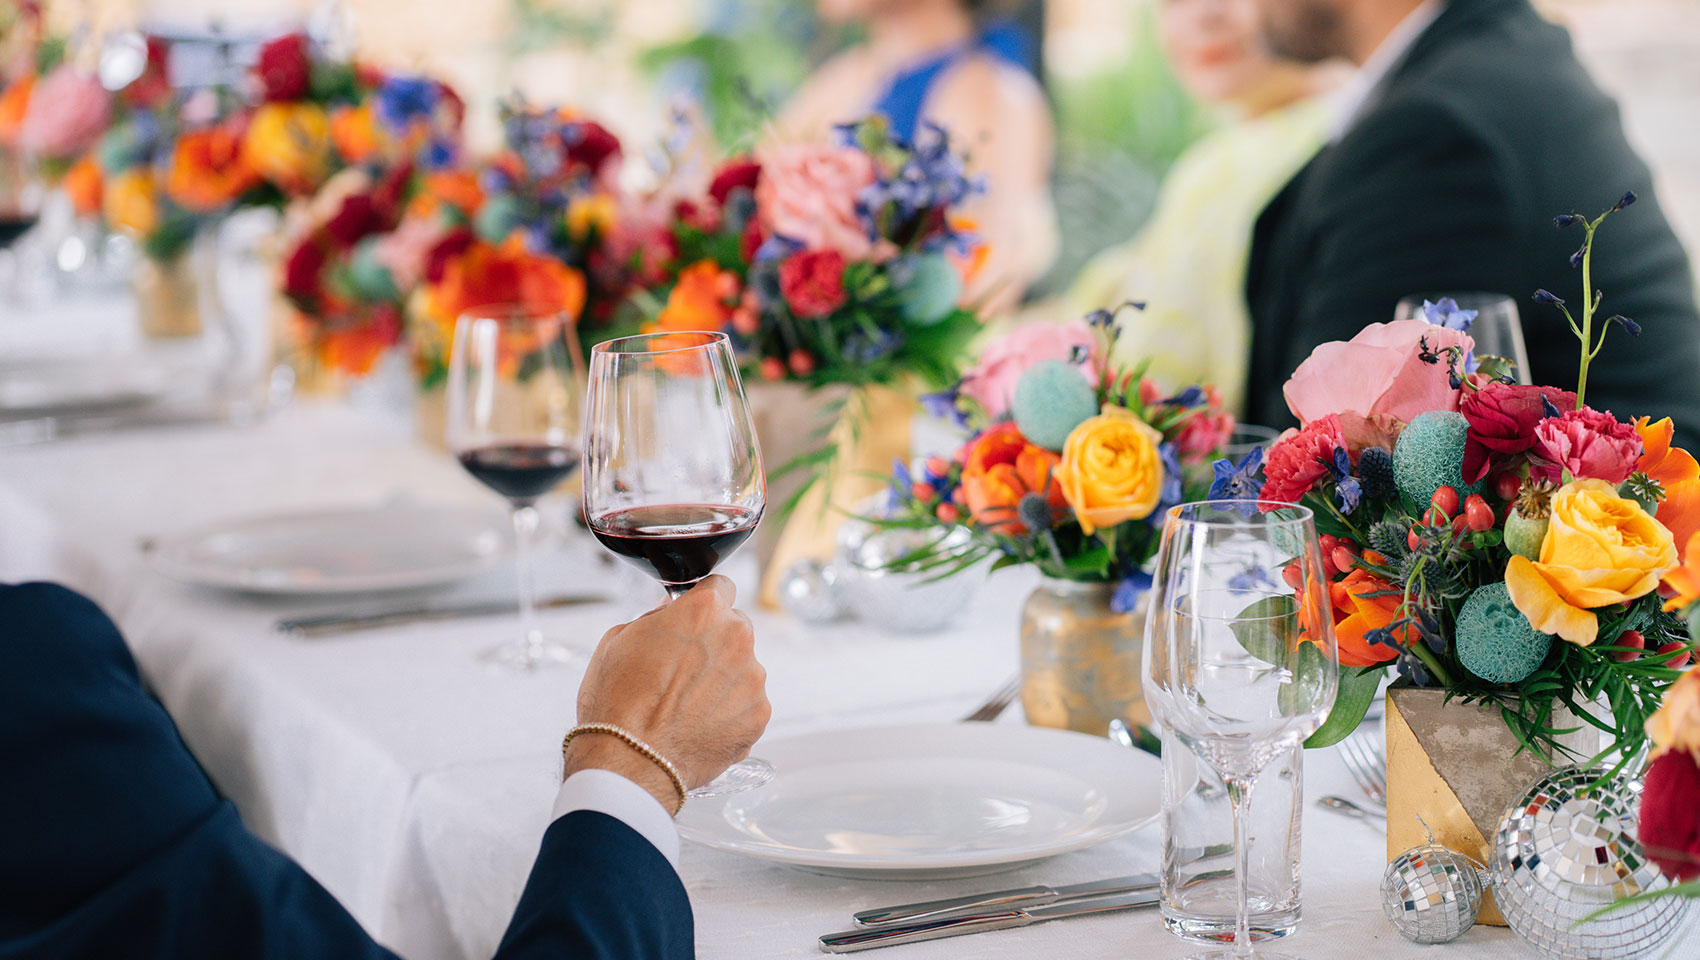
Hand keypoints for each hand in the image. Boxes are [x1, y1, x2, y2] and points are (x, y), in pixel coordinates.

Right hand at [566, 576, 769, 809]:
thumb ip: (657, 617)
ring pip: (742, 668)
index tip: (696, 618)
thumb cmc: (617, 702)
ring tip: (686, 706)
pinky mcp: (759, 715)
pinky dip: (729, 713)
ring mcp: (752, 678)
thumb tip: (672, 613)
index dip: (704, 603)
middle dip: (714, 643)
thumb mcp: (619, 638)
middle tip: (683, 671)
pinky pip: (747, 704)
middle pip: (734, 628)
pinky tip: (699, 726)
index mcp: (704, 610)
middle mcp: (736, 638)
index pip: (721, 587)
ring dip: (723, 680)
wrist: (629, 761)